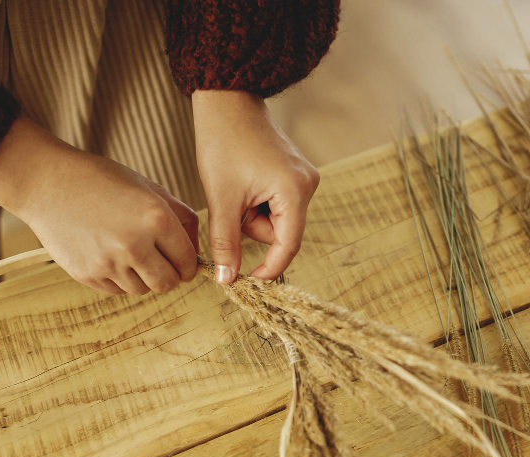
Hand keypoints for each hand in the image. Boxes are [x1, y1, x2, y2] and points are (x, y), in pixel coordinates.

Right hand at [0, 117, 199, 294]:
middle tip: (164, 264)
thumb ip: (179, 216)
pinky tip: (111, 255)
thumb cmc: (101, 180)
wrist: (46, 183)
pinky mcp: (88, 275)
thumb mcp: (148, 187)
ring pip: (143, 289)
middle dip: (171, 275)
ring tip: (132, 254)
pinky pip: (118, 290)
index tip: (184, 262)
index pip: (187, 261)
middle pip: (168, 283)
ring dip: (144, 277)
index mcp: (156, 219)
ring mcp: (109, 263)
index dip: (189, 264)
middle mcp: (135, 245)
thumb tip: (197, 248)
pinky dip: (121, 279)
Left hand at [192, 90, 318, 283]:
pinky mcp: (295, 173)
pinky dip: (257, 202)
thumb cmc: (223, 143)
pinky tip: (244, 181)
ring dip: (252, 214)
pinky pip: (277, 203)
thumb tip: (228, 279)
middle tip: (230, 204)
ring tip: (236, 188)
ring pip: (276, 219)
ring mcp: (304, 177)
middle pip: (280, 232)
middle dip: (252, 226)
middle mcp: (308, 184)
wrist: (227, 102)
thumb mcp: (221, 199)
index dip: (269, 268)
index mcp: (295, 190)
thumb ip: (225, 243)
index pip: (287, 245)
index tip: (249, 280)